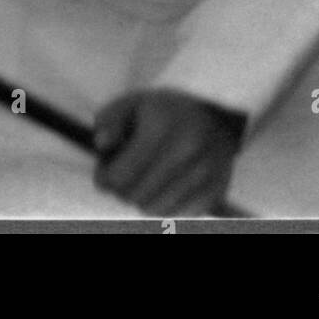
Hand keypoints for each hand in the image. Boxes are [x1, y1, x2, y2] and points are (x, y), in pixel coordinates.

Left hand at [93, 88, 245, 216]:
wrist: (214, 112)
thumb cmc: (163, 110)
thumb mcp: (132, 103)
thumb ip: (109, 120)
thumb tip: (101, 144)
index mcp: (162, 125)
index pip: (120, 177)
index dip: (104, 178)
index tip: (105, 170)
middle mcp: (187, 149)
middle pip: (135, 196)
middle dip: (122, 189)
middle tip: (124, 173)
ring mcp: (205, 172)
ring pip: (155, 210)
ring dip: (143, 198)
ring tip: (145, 177)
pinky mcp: (216, 190)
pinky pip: (178, 215)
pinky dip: (165, 205)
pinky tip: (164, 185)